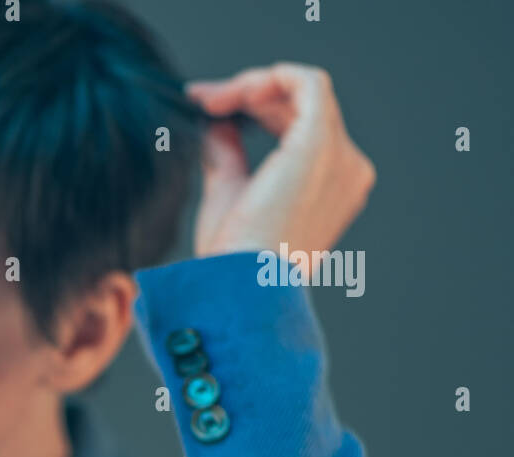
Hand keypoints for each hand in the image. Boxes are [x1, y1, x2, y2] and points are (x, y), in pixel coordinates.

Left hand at [186, 62, 376, 259]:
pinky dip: (270, 77)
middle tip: (202, 101)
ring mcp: (340, 156)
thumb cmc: (232, 260)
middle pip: (302, 109)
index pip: (300, 130)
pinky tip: (234, 92)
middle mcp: (347, 171)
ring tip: (210, 100)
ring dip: (252, 86)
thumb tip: (217, 121)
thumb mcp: (229, 197)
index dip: (255, 112)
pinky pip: (307, 83)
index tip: (207, 110)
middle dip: (249, 97)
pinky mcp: (321, 143)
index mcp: (332, 190)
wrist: (240, 285)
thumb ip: (228, 155)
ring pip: (304, 92)